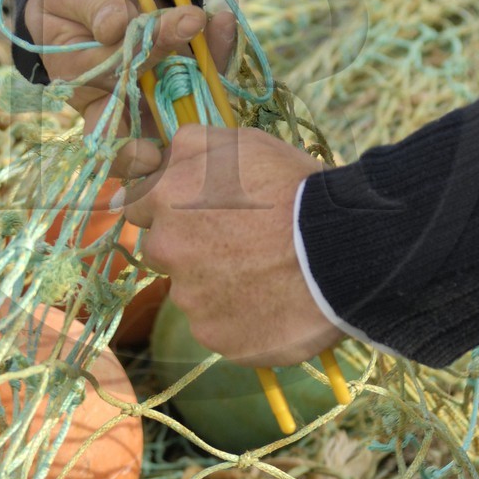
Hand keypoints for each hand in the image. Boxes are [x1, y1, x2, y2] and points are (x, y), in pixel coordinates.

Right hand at [23, 0, 235, 179]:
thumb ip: (93, 8)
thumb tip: (114, 27)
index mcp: (88, 92)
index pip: (107, 135)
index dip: (128, 154)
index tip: (150, 155)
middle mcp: (128, 96)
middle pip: (159, 112)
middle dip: (178, 82)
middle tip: (187, 24)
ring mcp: (161, 80)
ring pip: (189, 90)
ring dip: (206, 65)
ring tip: (203, 21)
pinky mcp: (185, 60)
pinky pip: (205, 63)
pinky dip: (216, 45)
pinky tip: (223, 22)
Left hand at [116, 124, 340, 365]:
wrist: (340, 247)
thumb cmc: (293, 186)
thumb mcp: (240, 142)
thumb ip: (187, 146)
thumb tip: (156, 157)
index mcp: (165, 199)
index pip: (139, 206)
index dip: (171, 207)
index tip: (202, 210)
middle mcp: (167, 251)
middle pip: (163, 253)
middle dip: (190, 247)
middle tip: (240, 242)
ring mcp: (190, 299)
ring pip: (193, 292)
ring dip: (218, 284)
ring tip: (267, 273)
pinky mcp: (215, 337)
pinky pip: (220, 327)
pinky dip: (240, 318)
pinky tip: (274, 302)